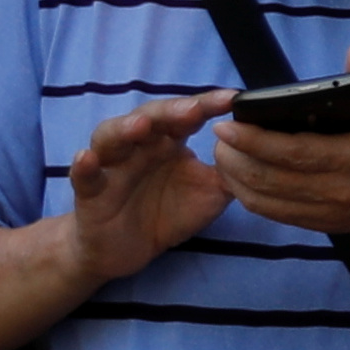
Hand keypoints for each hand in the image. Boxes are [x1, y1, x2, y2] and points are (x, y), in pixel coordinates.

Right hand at [63, 92, 235, 281]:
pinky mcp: (90, 193)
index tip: (234, 99)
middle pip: (152, 117)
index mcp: (169, 142)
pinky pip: (83, 177)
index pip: (189, 115)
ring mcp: (112, 165)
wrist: (126, 250)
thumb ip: (233, 173)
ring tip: (141, 126)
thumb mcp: (209, 195)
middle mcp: (139, 146)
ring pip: (112, 137)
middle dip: (171, 111)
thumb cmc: (168, 212)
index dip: (209, 104)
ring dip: (125, 128)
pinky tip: (86, 159)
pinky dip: (83, 167)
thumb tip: (266, 152)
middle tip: (193, 109)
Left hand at [206, 60, 349, 244]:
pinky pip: (276, 215)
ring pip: (268, 201)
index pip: (296, 152)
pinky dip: (251, 197)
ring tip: (221, 155)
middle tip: (216, 137)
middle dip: (235, 158)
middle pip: (273, 179)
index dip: (256, 140)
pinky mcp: (323, 225)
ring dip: (237, 179)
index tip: (227, 124)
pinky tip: (239, 178)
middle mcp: (339, 190)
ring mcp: (329, 212)